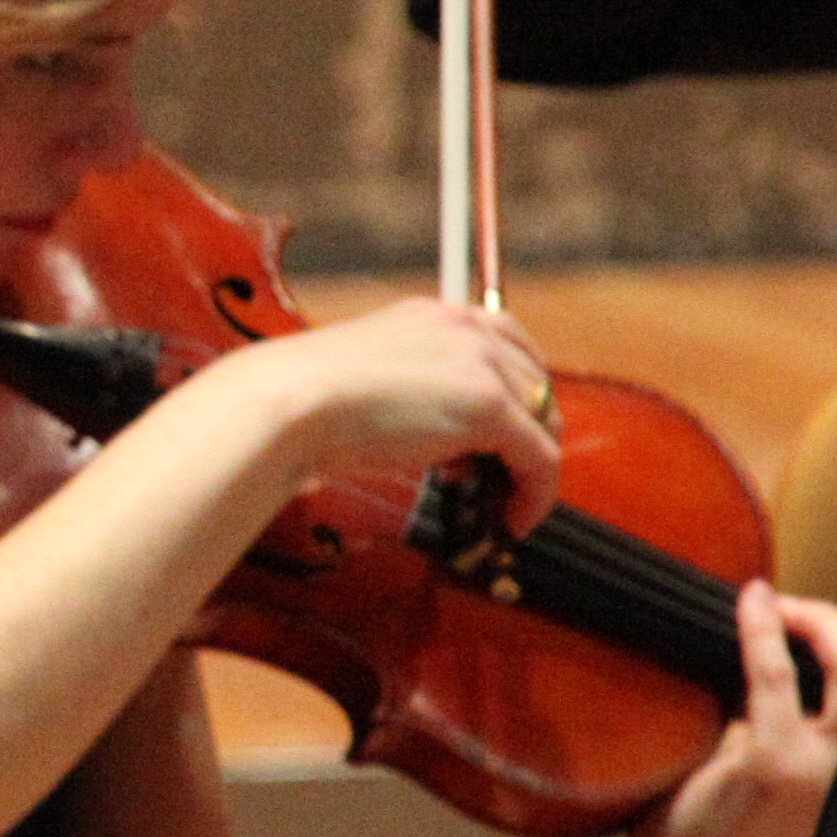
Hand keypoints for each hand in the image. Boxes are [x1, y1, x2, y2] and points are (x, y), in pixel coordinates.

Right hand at [230, 296, 564, 527]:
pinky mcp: (490, 407)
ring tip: (504, 506)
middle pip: (535, 380)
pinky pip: (540, 458)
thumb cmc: (304, 399)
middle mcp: (467, 327)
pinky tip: (513, 522)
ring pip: (544, 420)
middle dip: (530, 432)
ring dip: (532, 467)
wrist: (291, 403)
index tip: (504, 435)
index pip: (505, 342)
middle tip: (505, 478)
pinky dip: (536, 495)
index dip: (515, 392)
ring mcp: (482, 364)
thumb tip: (426, 435)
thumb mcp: (368, 379)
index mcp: (435, 314)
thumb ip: (409, 391)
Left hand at [540, 576, 836, 836]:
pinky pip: (776, 676)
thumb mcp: (778, 793)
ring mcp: (820, 775)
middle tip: (803, 612)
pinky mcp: (773, 766)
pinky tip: (752, 607)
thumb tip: (788, 665)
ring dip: (816, 622)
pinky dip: (764, 630)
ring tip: (778, 607)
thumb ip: (796, 738)